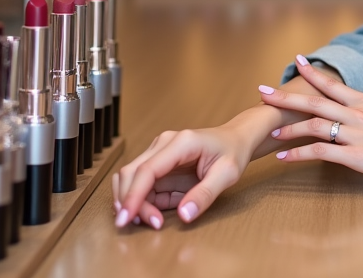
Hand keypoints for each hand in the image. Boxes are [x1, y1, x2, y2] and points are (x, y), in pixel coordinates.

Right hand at [112, 114, 258, 229]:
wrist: (235, 139)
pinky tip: (150, 213)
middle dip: (131, 202)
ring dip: (130, 201)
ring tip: (148, 220)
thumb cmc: (233, 152)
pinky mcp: (157, 163)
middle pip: (131, 173)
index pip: (146, 170)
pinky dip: (138, 200)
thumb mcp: (227, 174)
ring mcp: (158, 152)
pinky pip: (139, 183)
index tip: (127, 218)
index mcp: (181, 143)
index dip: (133, 196)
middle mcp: (164, 143)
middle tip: (147, 224)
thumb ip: (205, 194)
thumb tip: (184, 215)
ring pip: (129, 177)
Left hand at [262, 55, 362, 183]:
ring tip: (271, 131)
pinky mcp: (354, 155)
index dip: (313, 74)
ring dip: (289, 128)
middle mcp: (357, 112)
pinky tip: (285, 157)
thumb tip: (361, 113)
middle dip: (286, 96)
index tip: (297, 62)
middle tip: (263, 91)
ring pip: (312, 125)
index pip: (333, 84)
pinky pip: (318, 152)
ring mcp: (354, 133)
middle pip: (314, 100)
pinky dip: (298, 154)